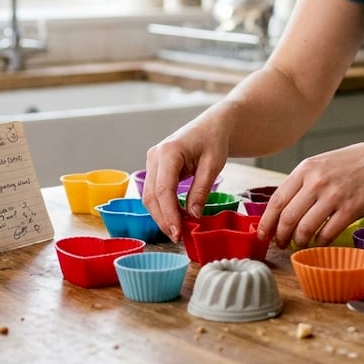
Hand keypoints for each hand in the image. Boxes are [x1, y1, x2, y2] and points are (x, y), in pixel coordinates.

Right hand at [142, 116, 229, 242]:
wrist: (211, 126)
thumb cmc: (214, 140)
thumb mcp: (213, 165)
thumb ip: (201, 190)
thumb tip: (192, 216)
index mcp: (168, 152)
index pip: (163, 190)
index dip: (169, 214)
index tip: (178, 233)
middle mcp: (154, 156)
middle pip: (151, 196)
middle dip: (163, 219)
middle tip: (178, 238)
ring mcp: (152, 162)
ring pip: (149, 196)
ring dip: (162, 215)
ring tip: (178, 231)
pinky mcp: (155, 168)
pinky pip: (154, 192)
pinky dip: (163, 207)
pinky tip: (176, 218)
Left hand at [257, 140, 363, 248]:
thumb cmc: (350, 164)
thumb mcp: (320, 164)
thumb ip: (301, 183)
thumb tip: (282, 209)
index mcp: (305, 170)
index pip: (277, 200)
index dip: (266, 221)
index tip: (262, 234)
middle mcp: (316, 182)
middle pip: (288, 217)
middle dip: (280, 236)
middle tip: (280, 244)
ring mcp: (333, 196)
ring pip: (305, 228)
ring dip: (299, 241)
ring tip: (299, 244)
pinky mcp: (350, 209)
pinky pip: (328, 233)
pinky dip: (320, 242)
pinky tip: (319, 242)